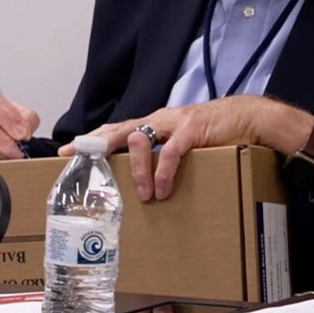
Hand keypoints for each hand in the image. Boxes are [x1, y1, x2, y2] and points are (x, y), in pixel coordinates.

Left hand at [59, 96, 313, 201]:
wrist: (246, 116)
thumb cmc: (211, 132)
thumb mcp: (180, 141)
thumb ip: (161, 153)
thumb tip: (143, 179)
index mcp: (153, 123)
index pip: (115, 129)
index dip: (91, 140)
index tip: (66, 152)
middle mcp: (158, 119)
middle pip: (119, 131)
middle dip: (97, 147)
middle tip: (80, 164)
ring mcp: (174, 122)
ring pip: (141, 141)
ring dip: (138, 171)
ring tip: (144, 196)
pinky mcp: (192, 130)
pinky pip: (171, 151)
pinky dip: (164, 171)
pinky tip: (162, 188)